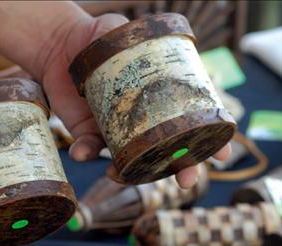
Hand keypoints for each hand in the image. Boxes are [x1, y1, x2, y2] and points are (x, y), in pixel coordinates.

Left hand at [40, 14, 231, 187]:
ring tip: (119, 173)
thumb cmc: (96, 37)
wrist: (59, 47)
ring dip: (129, 174)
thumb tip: (145, 40)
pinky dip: (86, 153)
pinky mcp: (87, 132)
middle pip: (168, 152)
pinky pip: (89, 149)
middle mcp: (142, 119)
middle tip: (185, 181)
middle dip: (181, 171)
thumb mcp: (116, 29)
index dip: (211, 141)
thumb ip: (131, 33)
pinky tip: (81, 153)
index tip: (221, 156)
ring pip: (130, 161)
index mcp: (159, 97)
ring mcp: (115, 129)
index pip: (193, 122)